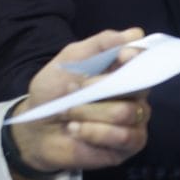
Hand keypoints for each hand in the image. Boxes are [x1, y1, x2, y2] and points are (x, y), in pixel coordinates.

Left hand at [7, 29, 152, 179]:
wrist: (35, 128)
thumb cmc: (53, 93)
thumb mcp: (70, 60)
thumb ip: (100, 45)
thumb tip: (136, 34)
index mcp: (123, 71)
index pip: (144, 59)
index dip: (137, 57)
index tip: (123, 56)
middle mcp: (135, 95)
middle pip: (137, 86)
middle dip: (99, 88)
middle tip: (73, 90)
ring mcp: (135, 121)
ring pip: (126, 112)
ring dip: (90, 112)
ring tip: (69, 115)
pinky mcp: (129, 145)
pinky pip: (124, 136)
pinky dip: (95, 132)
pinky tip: (76, 130)